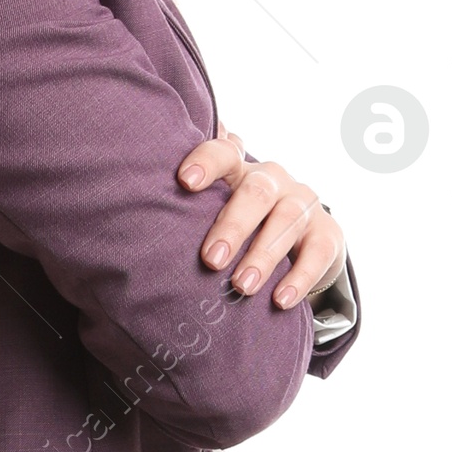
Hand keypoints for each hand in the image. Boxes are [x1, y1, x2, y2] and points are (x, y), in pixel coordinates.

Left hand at [177, 131, 346, 308]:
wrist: (300, 243)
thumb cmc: (242, 229)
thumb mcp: (216, 215)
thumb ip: (186, 211)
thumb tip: (124, 226)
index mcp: (240, 171)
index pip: (225, 152)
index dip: (207, 162)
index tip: (185, 182)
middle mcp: (274, 180)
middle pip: (255, 192)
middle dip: (232, 226)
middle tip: (210, 260)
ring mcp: (304, 204)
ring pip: (287, 221)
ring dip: (263, 255)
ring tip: (242, 286)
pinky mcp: (328, 235)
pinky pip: (318, 253)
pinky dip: (300, 277)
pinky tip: (281, 300)